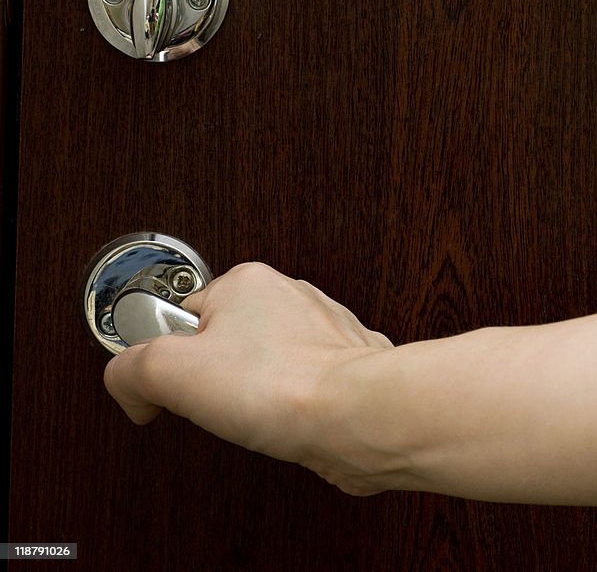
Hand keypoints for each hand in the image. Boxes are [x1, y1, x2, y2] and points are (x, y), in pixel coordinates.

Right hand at [103, 262, 393, 488]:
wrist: (358, 417)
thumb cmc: (281, 386)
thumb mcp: (169, 372)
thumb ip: (130, 371)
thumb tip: (128, 385)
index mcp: (247, 282)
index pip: (183, 316)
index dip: (169, 359)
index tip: (172, 387)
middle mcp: (291, 297)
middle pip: (226, 343)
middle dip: (217, 380)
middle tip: (222, 403)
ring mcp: (324, 332)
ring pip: (268, 367)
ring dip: (258, 396)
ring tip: (261, 415)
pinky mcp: (347, 367)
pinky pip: (303, 388)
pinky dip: (293, 409)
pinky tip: (291, 422)